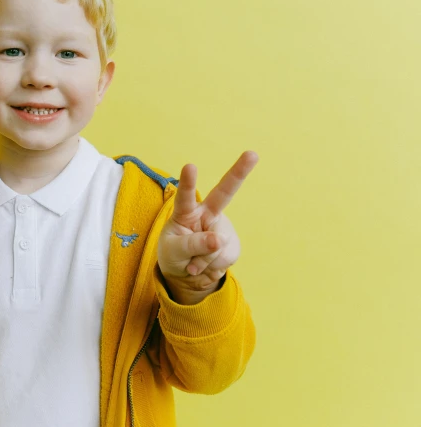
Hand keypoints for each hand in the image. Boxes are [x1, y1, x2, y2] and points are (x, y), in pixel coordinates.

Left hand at [157, 151, 258, 303]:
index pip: (185, 196)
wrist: (186, 273)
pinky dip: (211, 267)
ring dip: (202, 260)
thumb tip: (218, 240)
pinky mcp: (232, 244)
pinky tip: (205, 264)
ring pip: (216, 244)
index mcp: (186, 211)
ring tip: (193, 261)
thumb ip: (191, 244)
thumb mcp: (173, 252)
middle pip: (224, 192)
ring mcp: (222, 228)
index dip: (188, 182)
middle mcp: (207, 213)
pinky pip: (223, 258)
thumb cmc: (173, 254)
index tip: (190, 166)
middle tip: (252, 154)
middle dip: (239, 172)